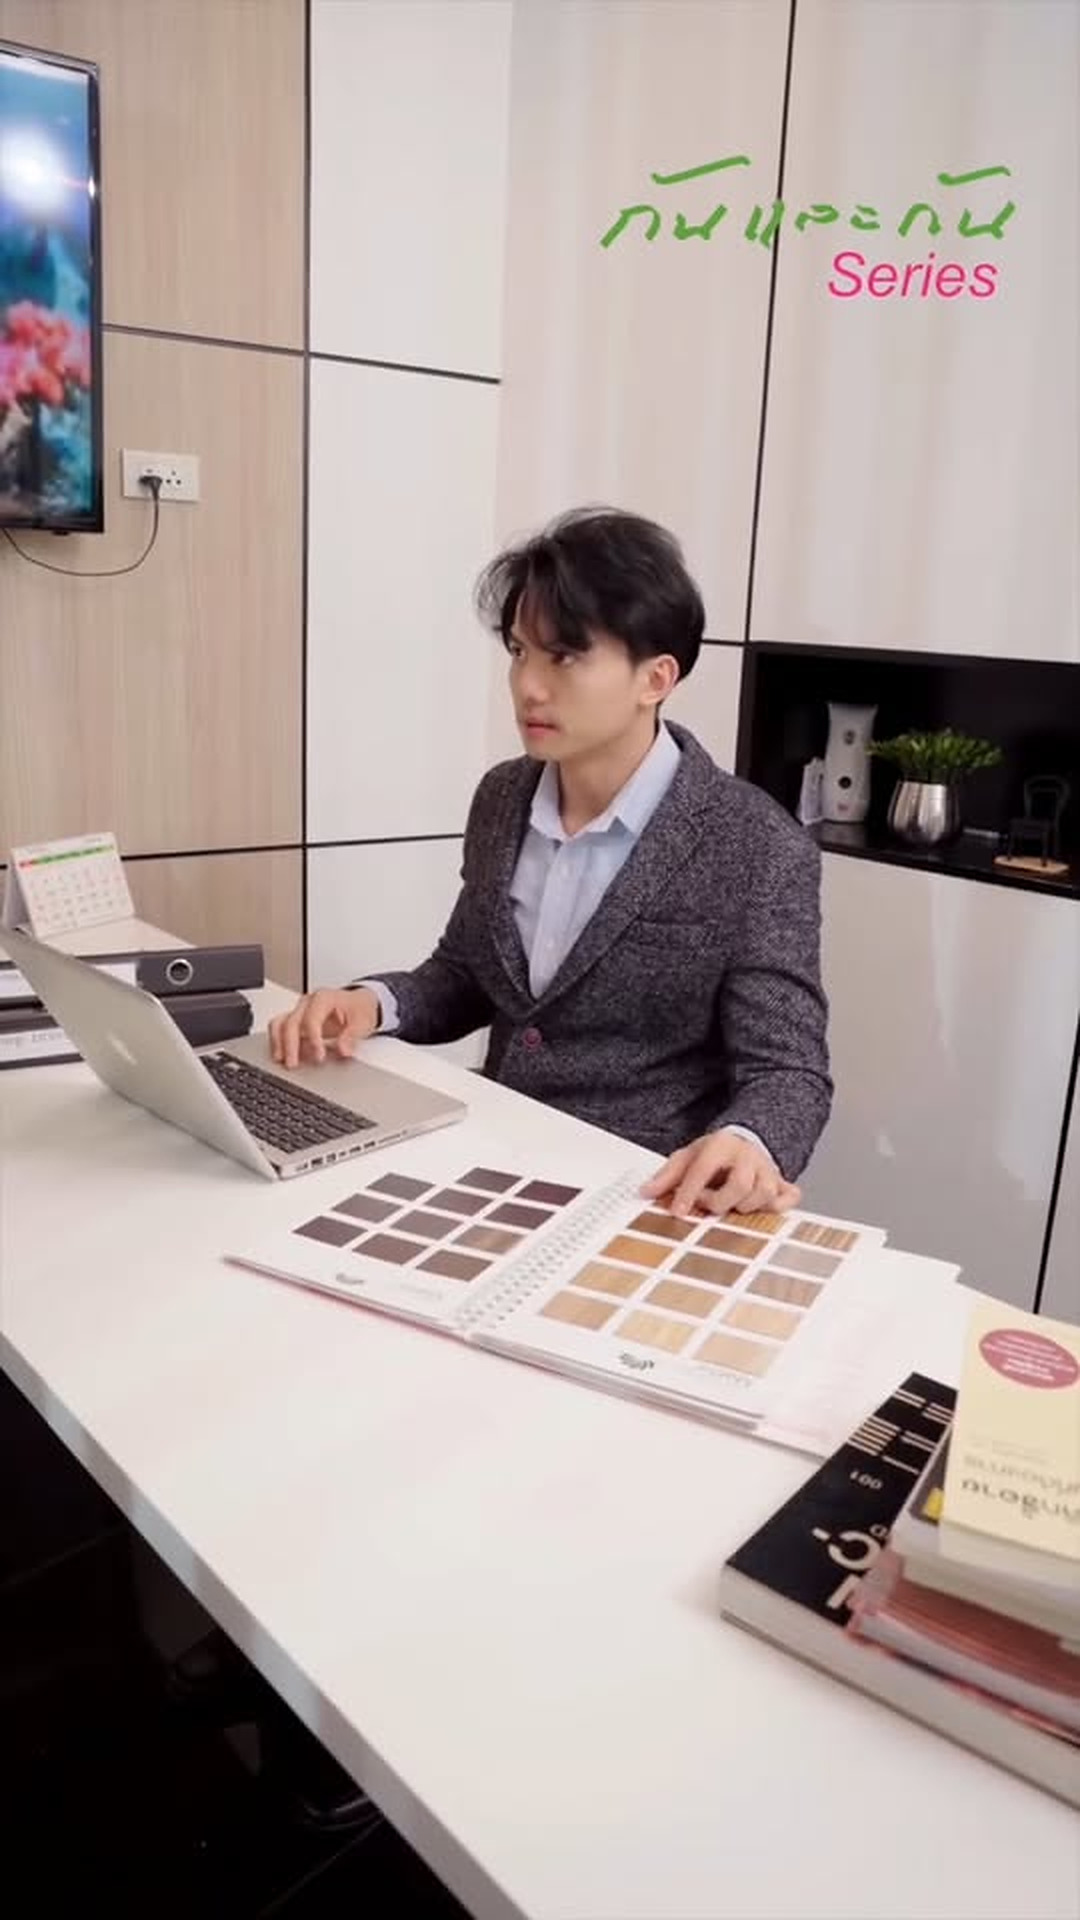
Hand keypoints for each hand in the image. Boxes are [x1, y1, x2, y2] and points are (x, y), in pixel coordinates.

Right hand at [268, 987, 379, 1068]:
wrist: (358, 1004)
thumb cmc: (358, 1009)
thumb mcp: (362, 1021)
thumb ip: (352, 1036)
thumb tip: (343, 1050)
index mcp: (324, 998)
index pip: (311, 1019)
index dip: (314, 1039)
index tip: (319, 1056)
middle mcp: (308, 1003)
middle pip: (291, 1022)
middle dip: (290, 1045)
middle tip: (293, 1064)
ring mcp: (300, 1011)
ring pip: (279, 1023)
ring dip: (278, 1043)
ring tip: (281, 1060)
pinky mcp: (296, 1021)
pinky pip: (280, 1029)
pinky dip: (278, 1042)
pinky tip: (282, 1056)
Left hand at [641, 1130, 800, 1218]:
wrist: (748, 1138)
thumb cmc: (716, 1152)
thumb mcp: (689, 1155)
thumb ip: (668, 1175)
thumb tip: (645, 1192)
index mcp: (722, 1144)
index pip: (704, 1169)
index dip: (689, 1191)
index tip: (679, 1211)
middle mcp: (748, 1156)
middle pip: (739, 1185)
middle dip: (720, 1202)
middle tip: (709, 1203)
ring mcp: (769, 1170)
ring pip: (763, 1195)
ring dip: (744, 1207)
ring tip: (732, 1205)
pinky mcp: (783, 1183)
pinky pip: (789, 1197)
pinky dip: (778, 1207)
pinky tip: (763, 1208)